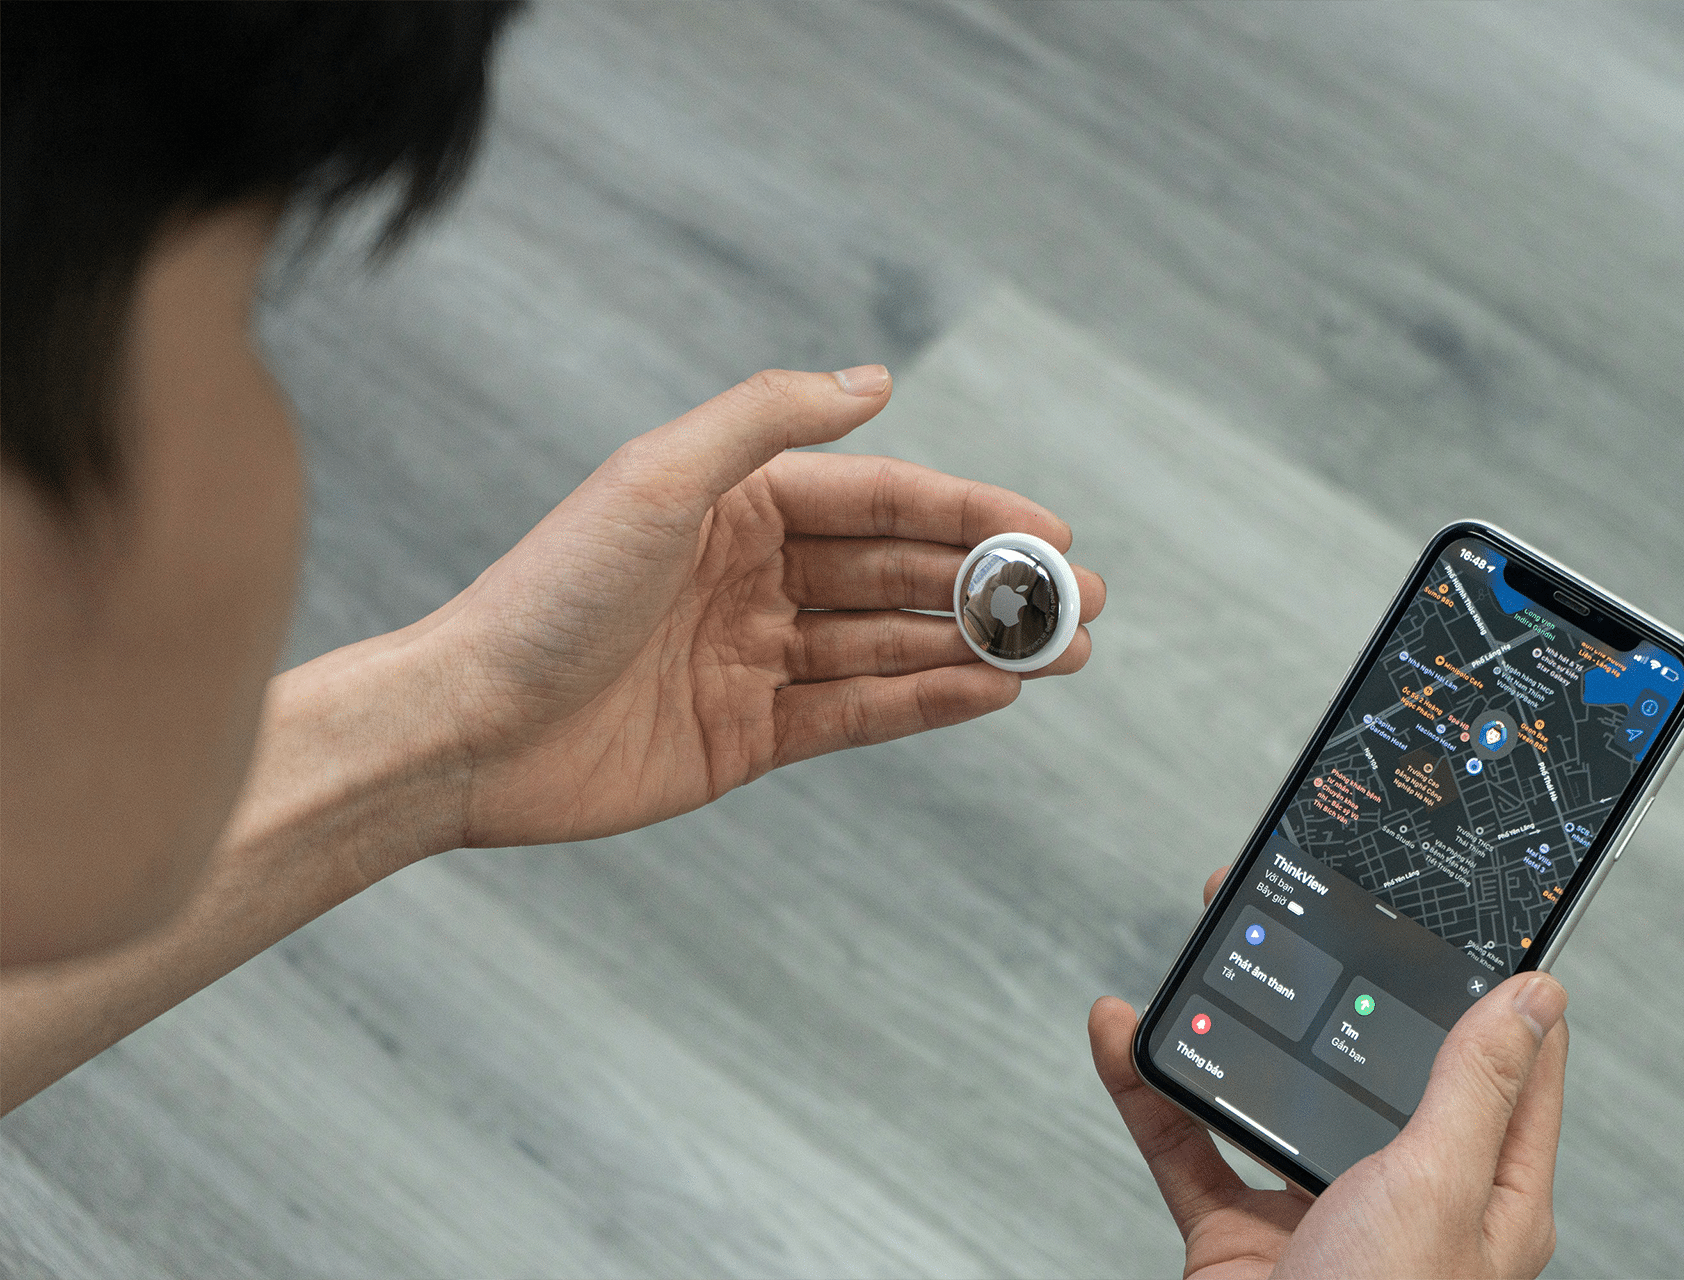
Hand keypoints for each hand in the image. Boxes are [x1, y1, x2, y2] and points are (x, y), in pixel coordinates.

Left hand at [389, 365, 1103, 848]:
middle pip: (900, 575)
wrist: (465, 728)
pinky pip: (856, 713)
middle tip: (1082, 601)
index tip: (1052, 529)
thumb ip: (768, 421)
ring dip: (978, 647)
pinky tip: (989, 694)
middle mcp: (753, 576)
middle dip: (995, 586)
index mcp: (737, 506)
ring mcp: (754, 658)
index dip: (974, 511)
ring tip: (1061, 652)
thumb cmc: (547, 594)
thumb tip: (876, 380)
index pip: (882, 502)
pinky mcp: (747, 737)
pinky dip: (925, 703)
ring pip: (891, 645)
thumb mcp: (658, 480)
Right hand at [1090, 868, 1567, 1278]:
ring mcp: (1319, 1214)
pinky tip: (1123, 1039)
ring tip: (1206, 950)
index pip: (1507, 1064)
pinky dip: (1149, 1091)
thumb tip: (1534, 998)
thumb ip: (1476, 1088)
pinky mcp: (1240, 1235)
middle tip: (1305, 902)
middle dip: (1334, 980)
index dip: (1492, 984)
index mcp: (1486, 1187)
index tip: (1469, 912)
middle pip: (1372, 1061)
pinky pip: (1187, 1147)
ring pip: (1273, 1090)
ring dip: (1230, 1024)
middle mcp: (1407, 1195)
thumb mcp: (1442, 1190)